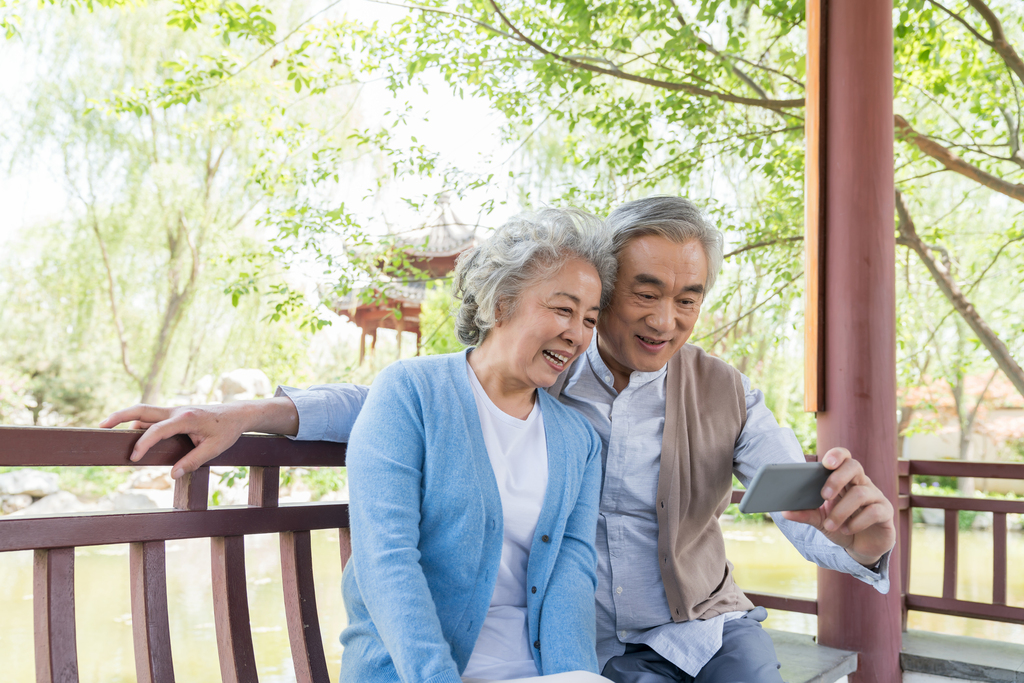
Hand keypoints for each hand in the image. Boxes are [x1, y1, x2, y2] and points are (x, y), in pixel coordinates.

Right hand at [100, 402, 262, 478]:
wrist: (237, 414)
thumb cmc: (227, 431)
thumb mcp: (214, 449)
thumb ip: (193, 461)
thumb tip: (171, 474)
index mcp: (186, 418)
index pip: (157, 429)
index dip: (143, 443)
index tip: (133, 458)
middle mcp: (176, 411)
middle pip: (142, 410)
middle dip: (119, 416)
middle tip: (100, 427)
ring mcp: (174, 411)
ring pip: (145, 413)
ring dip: (126, 420)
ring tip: (109, 434)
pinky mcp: (174, 415)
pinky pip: (152, 418)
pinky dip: (139, 425)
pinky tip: (132, 438)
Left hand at [780, 447, 895, 567]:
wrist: (862, 547)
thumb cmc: (841, 526)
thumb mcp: (821, 521)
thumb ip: (806, 514)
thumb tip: (784, 512)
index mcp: (845, 479)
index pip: (844, 457)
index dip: (836, 455)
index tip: (826, 463)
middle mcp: (862, 482)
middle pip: (854, 466)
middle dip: (837, 479)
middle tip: (824, 495)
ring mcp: (876, 496)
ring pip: (861, 493)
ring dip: (841, 511)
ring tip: (830, 524)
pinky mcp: (885, 512)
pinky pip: (874, 511)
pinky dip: (857, 522)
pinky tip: (847, 529)